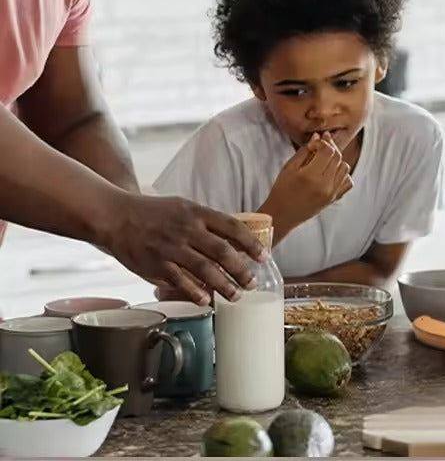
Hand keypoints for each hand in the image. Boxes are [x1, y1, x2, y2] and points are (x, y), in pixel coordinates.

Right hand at [100, 193, 266, 305]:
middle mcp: (187, 229)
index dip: (251, 243)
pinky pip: (180, 281)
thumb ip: (206, 222)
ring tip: (236, 296)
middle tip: (252, 283)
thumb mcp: (184, 207)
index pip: (232, 227)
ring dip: (223, 285)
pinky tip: (206, 300)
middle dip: (241, 269)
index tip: (263, 257)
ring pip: (204, 269)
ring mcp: (171, 248)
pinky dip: (195, 292)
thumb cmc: (153, 213)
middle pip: (222, 251)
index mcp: (197, 213)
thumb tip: (233, 239)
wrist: (117, 216)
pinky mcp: (155, 264)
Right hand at [263, 132, 352, 233]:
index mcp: (310, 176)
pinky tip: (331, 172)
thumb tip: (318, 137)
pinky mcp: (334, 199)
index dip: (323, 141)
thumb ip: (305, 151)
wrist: (281, 215)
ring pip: (345, 167)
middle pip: (338, 157)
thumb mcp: (289, 167)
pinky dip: (342, 174)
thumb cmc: (281, 190)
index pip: (327, 151)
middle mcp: (324, 185)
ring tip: (325, 159)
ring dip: (337, 160)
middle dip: (331, 147)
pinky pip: (347, 181)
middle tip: (322, 144)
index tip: (316, 141)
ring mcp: (331, 193)